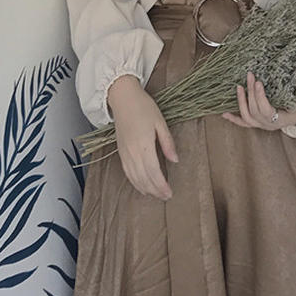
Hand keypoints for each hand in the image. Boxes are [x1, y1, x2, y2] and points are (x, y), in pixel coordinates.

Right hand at [108, 75, 177, 201]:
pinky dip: (134, 182)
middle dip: (155, 190)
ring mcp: (124, 152)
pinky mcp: (120, 151)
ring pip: (134, 177)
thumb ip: (167, 142)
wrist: (122, 98)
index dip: (161, 185)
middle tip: (166, 197)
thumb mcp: (160, 122)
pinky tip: (141, 186)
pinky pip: (127, 172)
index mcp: (143, 145)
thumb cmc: (143, 107)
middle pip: (143, 178)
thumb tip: (175, 160)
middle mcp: (132, 152)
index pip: (153, 172)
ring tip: (156, 195)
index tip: (169, 193)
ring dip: (145, 188)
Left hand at [222, 70, 295, 130]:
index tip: (258, 83)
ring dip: (241, 101)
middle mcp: (270, 125)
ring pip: (247, 116)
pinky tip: (225, 114)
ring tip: (239, 87)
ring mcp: (263, 125)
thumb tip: (291, 75)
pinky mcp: (258, 123)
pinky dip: (234, 118)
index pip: (266, 110)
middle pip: (255, 110)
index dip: (260, 97)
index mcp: (281, 120)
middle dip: (251, 92)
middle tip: (250, 76)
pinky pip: (244, 123)